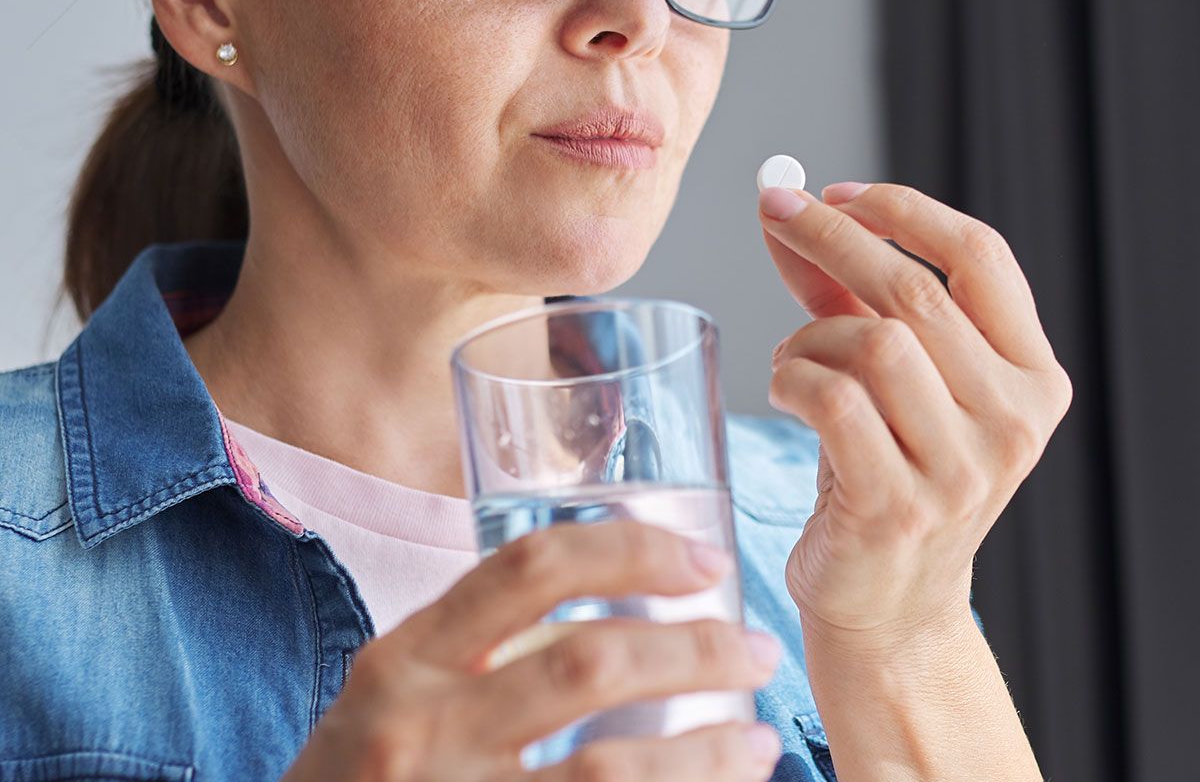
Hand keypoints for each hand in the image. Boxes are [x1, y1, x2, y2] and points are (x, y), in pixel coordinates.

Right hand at [281, 520, 783, 780]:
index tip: (702, 558)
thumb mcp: (396, 693)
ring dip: (706, 751)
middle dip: (695, 651)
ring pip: (612, 770)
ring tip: (759, 737)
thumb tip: (619, 601)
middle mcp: (424, 726)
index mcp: (406, 659)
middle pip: (589, 664)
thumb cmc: (364, 775)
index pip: (530, 567)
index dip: (630, 551)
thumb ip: (477, 647)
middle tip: (756, 649)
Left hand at [757, 181, 1072, 651]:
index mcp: (1032, 376)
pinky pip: (833, 399)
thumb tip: (785, 206)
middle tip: (775, 210)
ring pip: (873, 342)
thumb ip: (842, 289)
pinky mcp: (898, 507)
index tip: (836, 191)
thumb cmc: (885, 468)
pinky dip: (792, 377)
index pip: (982, 256)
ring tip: (792, 358)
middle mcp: (1013, 421)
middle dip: (831, 236)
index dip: (904, 209)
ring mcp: (961, 470)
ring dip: (809, 333)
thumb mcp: (885, 374)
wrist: (888, 601)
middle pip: (915, 290)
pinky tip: (785, 391)